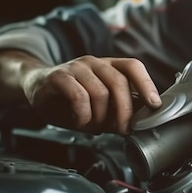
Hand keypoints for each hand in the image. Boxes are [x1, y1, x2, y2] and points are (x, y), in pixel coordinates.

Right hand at [20, 55, 160, 133]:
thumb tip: (140, 123)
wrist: (37, 87)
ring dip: (100, 116)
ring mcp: (76, 67)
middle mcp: (95, 63)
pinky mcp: (58, 76)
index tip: (155, 104)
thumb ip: (118, 111)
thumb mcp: (100, 107)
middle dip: (125, 111)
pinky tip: (80, 121)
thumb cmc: (71, 99)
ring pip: (100, 92)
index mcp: (110, 67)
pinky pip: (78, 96)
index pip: (133, 67)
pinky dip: (83, 115)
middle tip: (123, 129)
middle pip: (119, 82)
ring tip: (94, 126)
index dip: (147, 84)